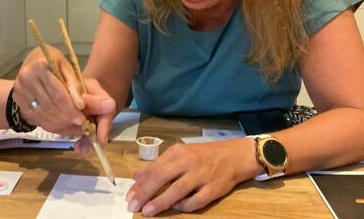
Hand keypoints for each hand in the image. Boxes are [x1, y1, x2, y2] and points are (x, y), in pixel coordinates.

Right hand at [13, 47, 115, 138]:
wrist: (32, 64)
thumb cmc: (55, 64)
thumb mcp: (69, 70)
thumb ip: (78, 86)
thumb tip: (89, 105)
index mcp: (41, 66)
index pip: (59, 94)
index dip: (71, 108)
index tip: (83, 118)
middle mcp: (26, 78)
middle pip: (51, 106)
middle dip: (68, 118)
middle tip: (81, 124)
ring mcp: (19, 90)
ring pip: (44, 114)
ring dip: (60, 123)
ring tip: (73, 125)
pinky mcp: (18, 101)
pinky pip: (36, 118)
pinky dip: (51, 124)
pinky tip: (62, 124)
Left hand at [126, 138, 259, 215]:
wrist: (234, 156)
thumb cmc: (203, 156)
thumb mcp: (180, 154)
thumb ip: (158, 165)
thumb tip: (136, 176)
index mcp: (178, 152)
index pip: (154, 168)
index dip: (140, 184)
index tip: (129, 195)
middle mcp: (189, 161)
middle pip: (162, 177)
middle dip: (145, 192)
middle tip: (133, 205)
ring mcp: (202, 175)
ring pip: (178, 189)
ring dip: (160, 201)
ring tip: (147, 211)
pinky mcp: (214, 188)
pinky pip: (196, 201)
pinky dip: (184, 206)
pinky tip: (176, 208)